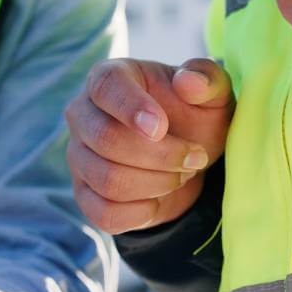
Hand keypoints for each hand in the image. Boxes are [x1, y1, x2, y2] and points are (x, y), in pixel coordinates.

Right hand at [65, 58, 233, 233]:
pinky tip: (158, 198)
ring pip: (108, 179)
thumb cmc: (193, 117)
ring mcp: (78, 156)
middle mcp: (83, 114)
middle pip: (106, 139)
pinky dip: (142, 212)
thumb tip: (188, 81)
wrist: (186, 160)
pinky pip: (105, 213)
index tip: (161, 128)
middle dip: (162, 156)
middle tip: (196, 157)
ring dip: (158, 183)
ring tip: (180, 174)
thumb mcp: (212, 96)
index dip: (131, 107)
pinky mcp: (84, 194)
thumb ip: (208, 79)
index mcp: (109, 78)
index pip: (105, 87)